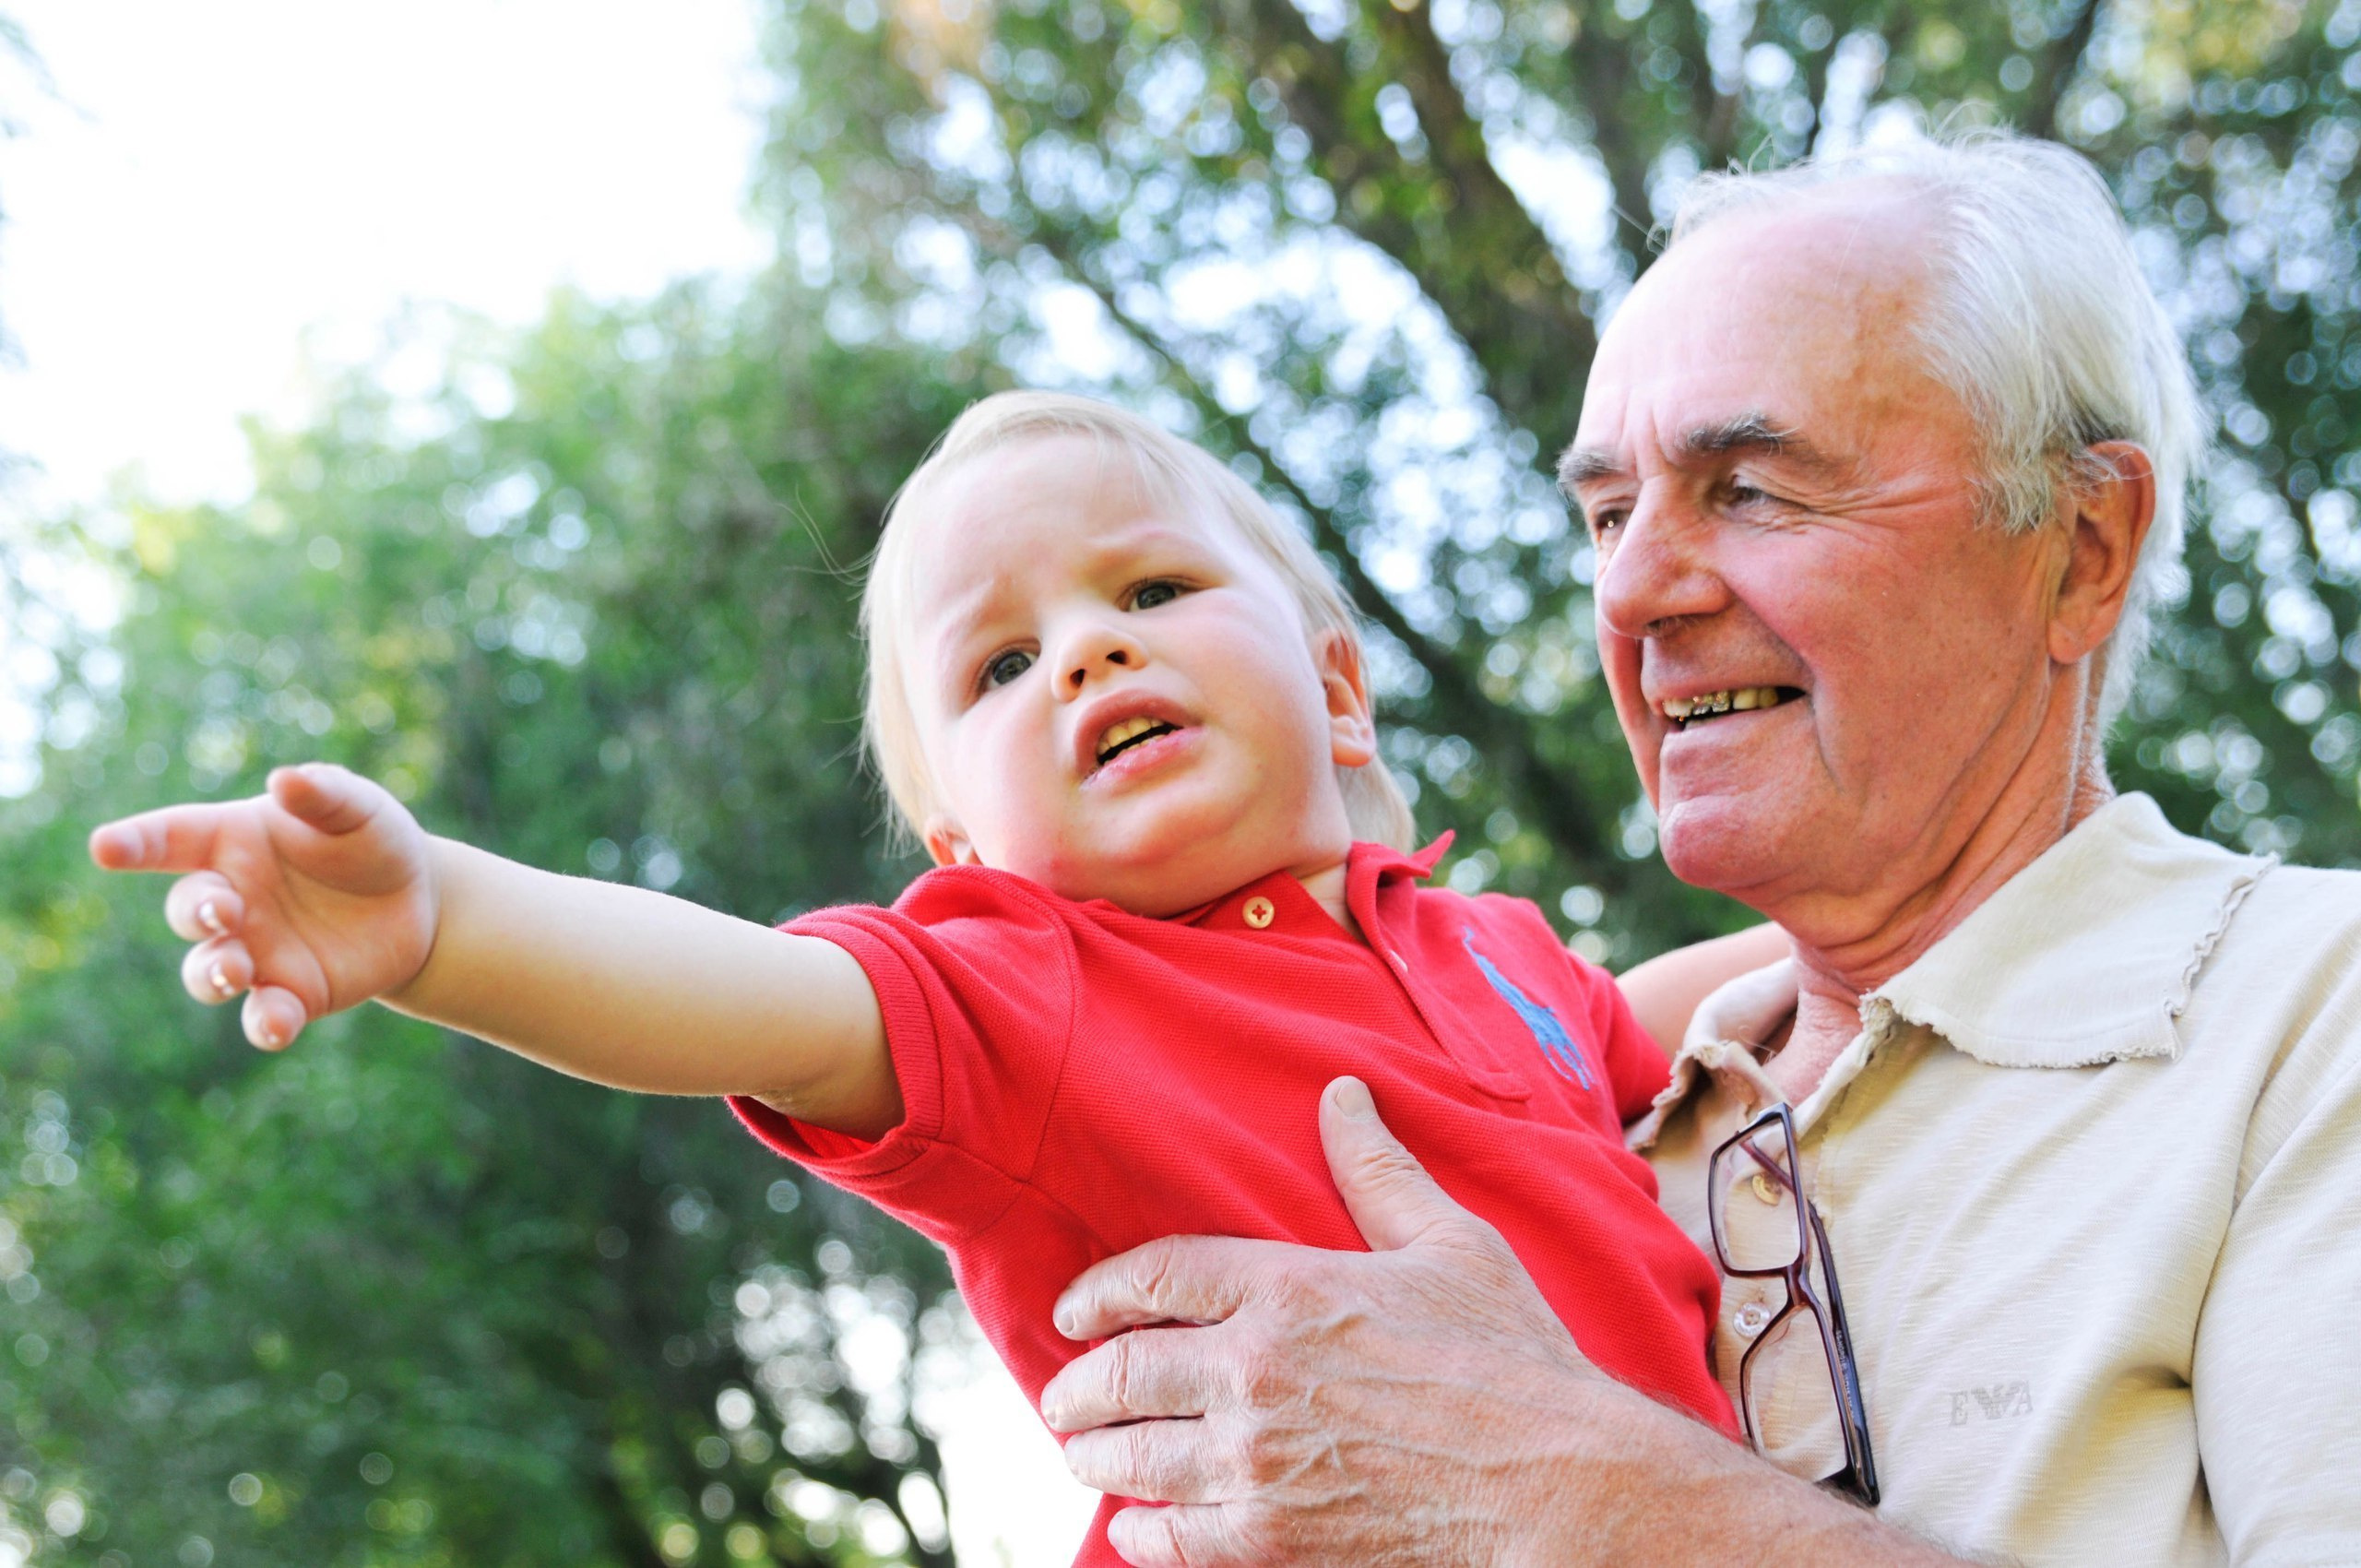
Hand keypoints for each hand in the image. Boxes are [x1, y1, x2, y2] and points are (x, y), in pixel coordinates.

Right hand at [89, 763, 438, 1049]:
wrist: (418, 900)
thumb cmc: (371, 839)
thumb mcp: (358, 807)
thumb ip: (323, 793)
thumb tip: (285, 779)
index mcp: (234, 842)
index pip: (172, 838)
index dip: (136, 842)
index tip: (105, 847)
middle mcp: (234, 900)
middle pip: (188, 910)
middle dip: (196, 913)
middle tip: (224, 911)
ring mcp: (257, 951)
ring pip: (208, 972)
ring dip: (213, 974)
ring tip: (237, 971)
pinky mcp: (292, 994)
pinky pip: (264, 1016)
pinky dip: (266, 1025)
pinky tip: (278, 1026)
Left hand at [1040, 1076, 1634, 1566]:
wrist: (1556, 1485)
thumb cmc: (1513, 1361)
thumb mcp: (1450, 1245)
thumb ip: (1379, 1171)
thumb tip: (1343, 1094)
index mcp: (1287, 1288)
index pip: (1154, 1276)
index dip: (1097, 1292)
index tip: (1073, 1311)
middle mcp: (1253, 1371)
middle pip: (1120, 1372)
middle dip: (1077, 1384)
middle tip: (1063, 1394)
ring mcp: (1256, 1461)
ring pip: (1130, 1456)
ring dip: (1092, 1454)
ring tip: (1083, 1453)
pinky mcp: (1271, 1539)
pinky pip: (1169, 1538)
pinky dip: (1139, 1530)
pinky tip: (1135, 1524)